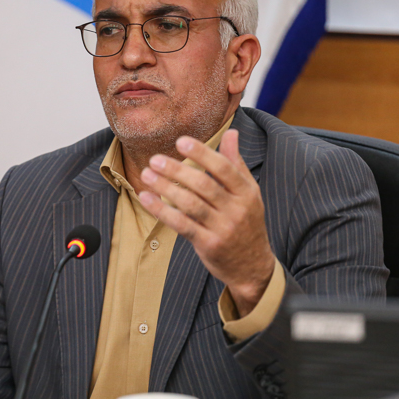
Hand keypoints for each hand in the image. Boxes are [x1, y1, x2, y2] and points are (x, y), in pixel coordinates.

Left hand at [138, 129, 275, 316]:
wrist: (252, 266)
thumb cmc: (246, 222)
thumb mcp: (248, 192)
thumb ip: (236, 163)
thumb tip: (231, 132)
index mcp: (246, 192)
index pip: (223, 168)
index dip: (202, 153)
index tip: (180, 141)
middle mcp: (236, 209)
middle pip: (203, 185)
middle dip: (177, 170)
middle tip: (155, 159)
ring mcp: (222, 228)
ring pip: (190, 204)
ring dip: (166, 188)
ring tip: (147, 174)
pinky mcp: (208, 244)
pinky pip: (181, 225)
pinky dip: (162, 211)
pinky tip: (146, 198)